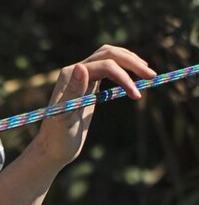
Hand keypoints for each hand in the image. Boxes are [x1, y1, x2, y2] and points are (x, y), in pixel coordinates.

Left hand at [33, 45, 151, 167]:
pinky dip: (123, 71)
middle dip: (131, 62)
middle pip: (108, 54)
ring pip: (109, 58)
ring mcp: (82, 78)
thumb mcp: (64, 119)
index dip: (123, 77)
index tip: (137, 96)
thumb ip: (72, 93)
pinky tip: (134, 79)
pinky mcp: (89, 87)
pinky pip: (108, 69)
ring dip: (129, 63)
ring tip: (148, 74)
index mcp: (69, 76)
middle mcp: (75, 72)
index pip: (104, 66)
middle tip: (151, 75)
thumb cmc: (57, 139)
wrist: (52, 150)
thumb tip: (80, 67)